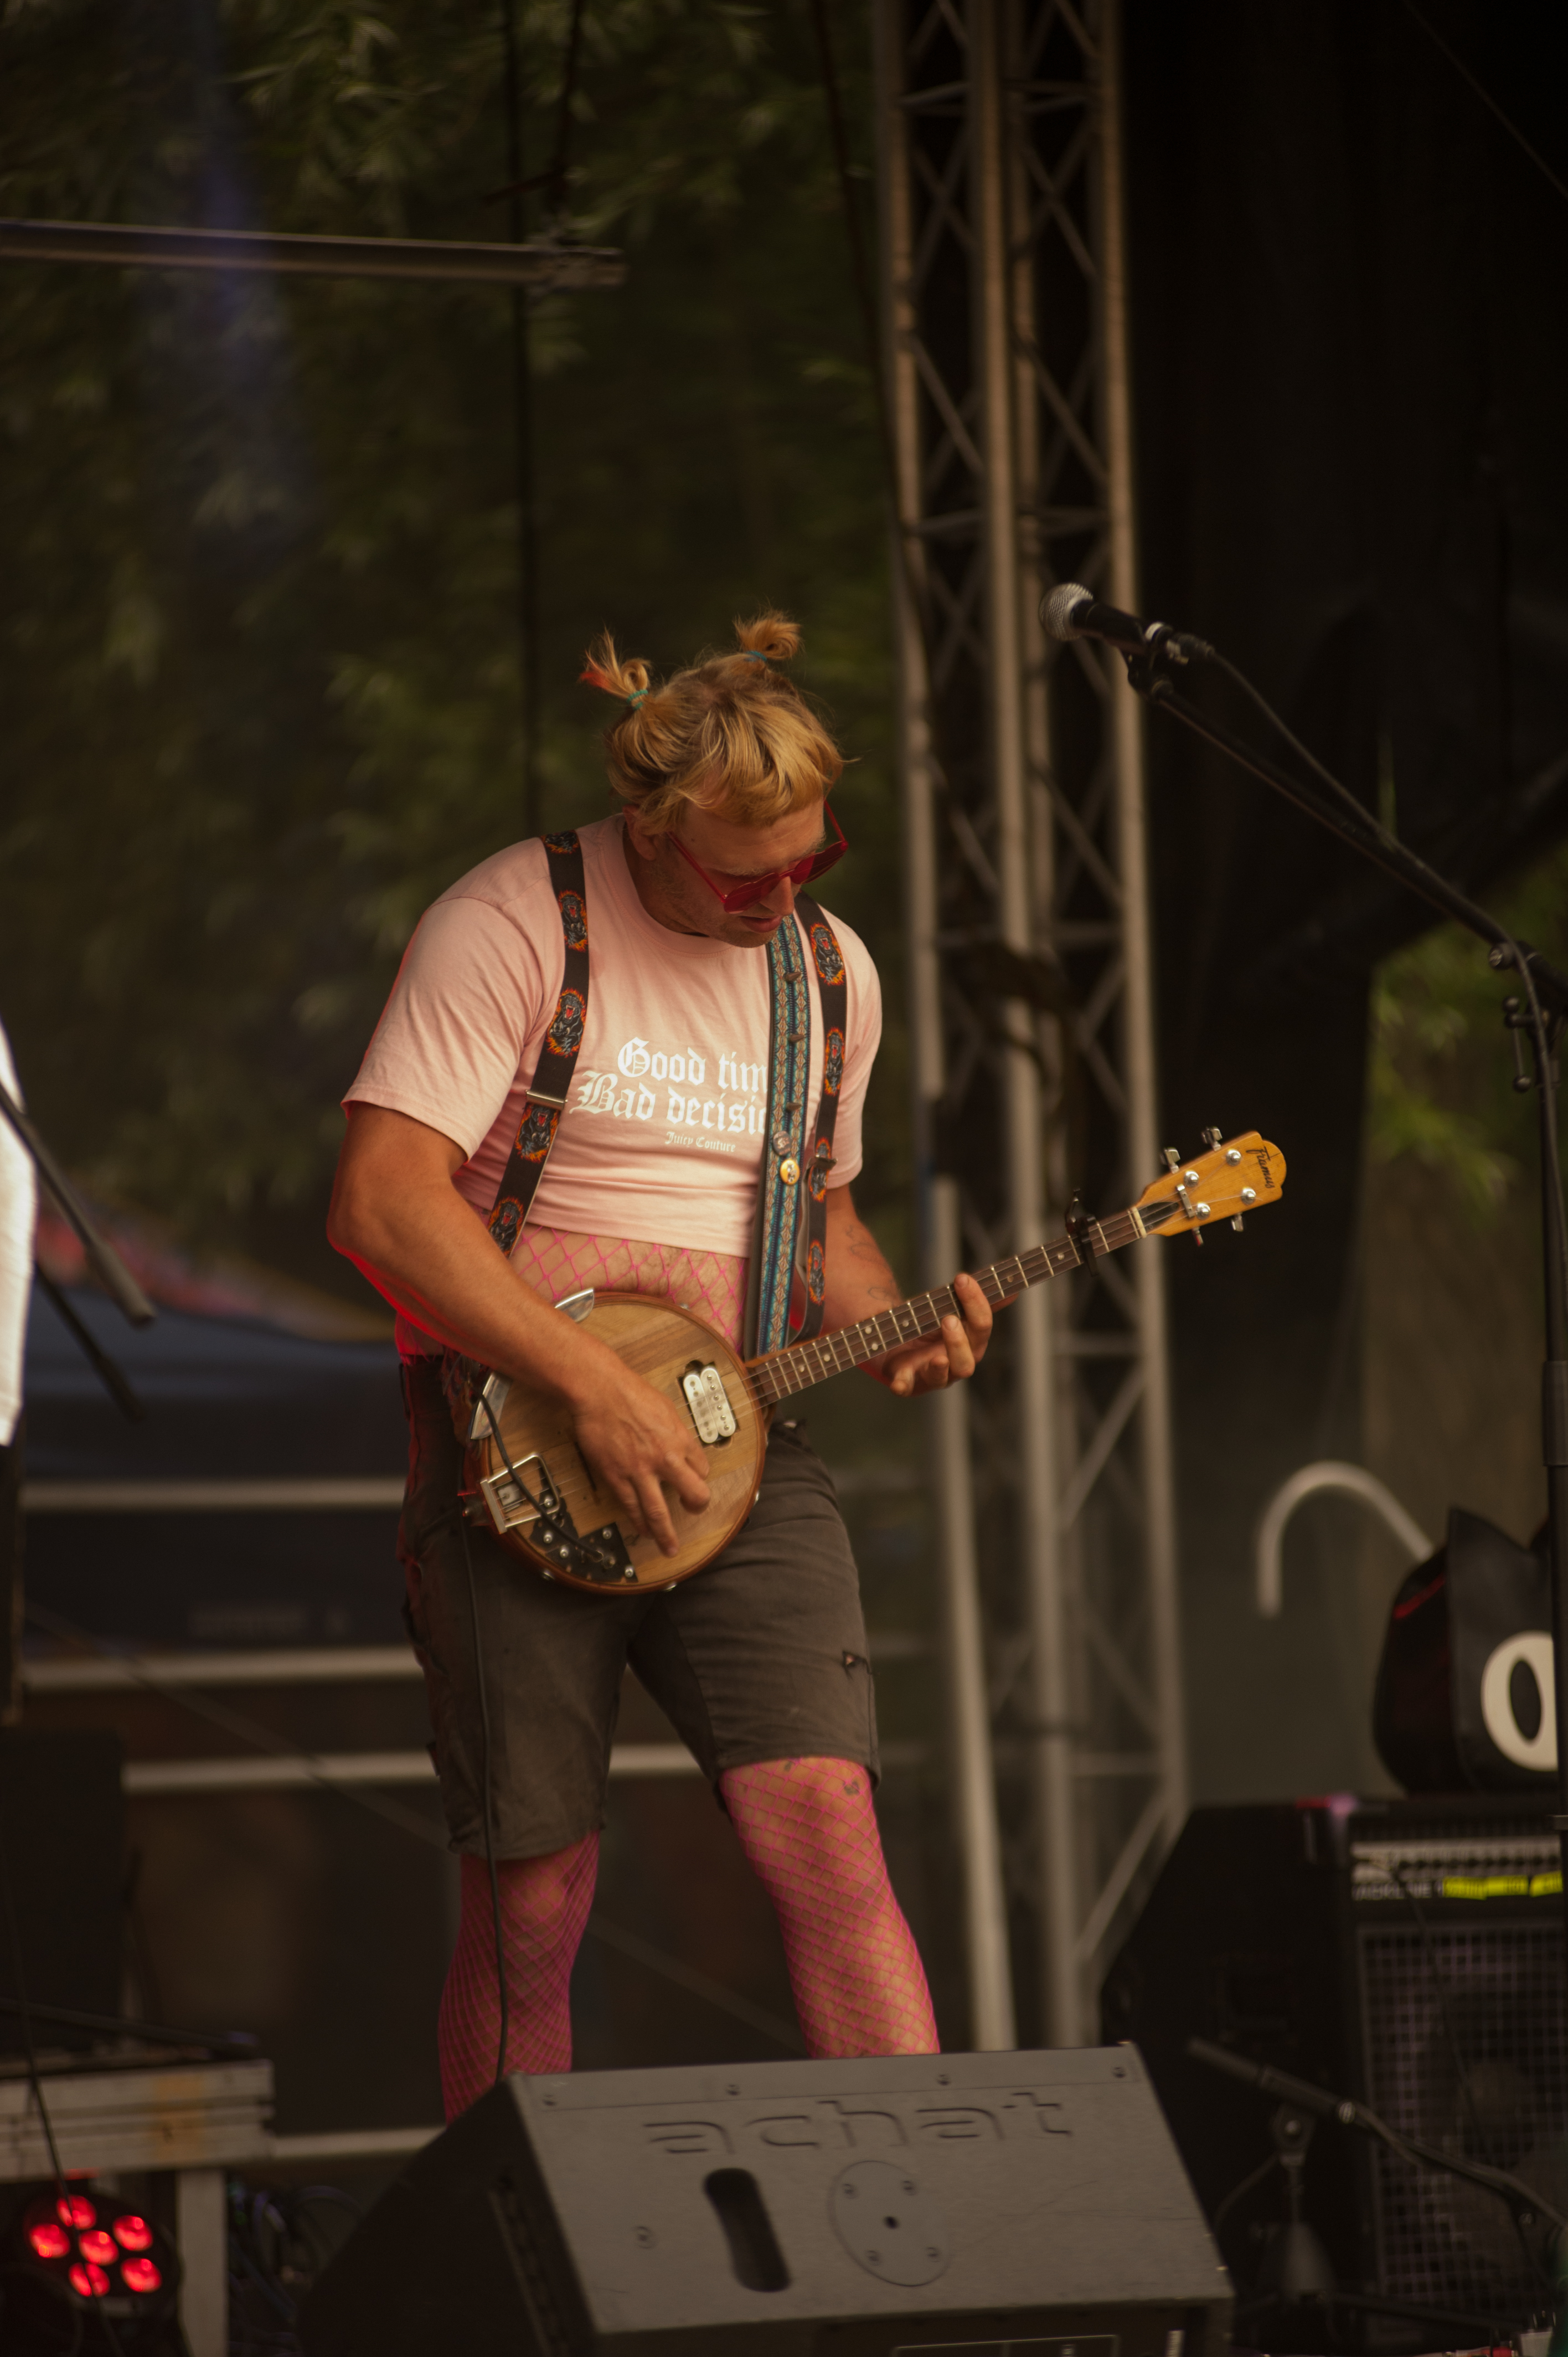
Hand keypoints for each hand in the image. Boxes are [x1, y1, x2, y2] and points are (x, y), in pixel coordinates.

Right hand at [568, 1358, 710, 1556]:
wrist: (599, 1390)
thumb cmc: (629, 1392)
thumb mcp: (665, 1408)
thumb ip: (675, 1430)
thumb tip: (680, 1444)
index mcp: (680, 1439)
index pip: (702, 1468)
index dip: (698, 1477)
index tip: (692, 1480)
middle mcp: (665, 1458)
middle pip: (694, 1494)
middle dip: (696, 1508)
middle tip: (693, 1513)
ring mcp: (640, 1470)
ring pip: (659, 1512)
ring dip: (666, 1534)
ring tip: (669, 1547)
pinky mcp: (617, 1476)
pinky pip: (631, 1507)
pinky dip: (639, 1522)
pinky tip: (643, 1530)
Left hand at [871, 1272, 994, 1396]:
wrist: (897, 1343)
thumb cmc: (930, 1328)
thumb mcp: (951, 1310)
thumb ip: (978, 1303)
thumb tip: (1013, 1291)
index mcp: (970, 1344)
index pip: (981, 1327)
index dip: (976, 1303)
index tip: (962, 1279)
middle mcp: (954, 1363)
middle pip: (966, 1361)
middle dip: (959, 1341)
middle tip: (948, 1319)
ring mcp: (930, 1375)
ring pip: (943, 1378)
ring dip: (941, 1366)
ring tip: (937, 1356)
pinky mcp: (906, 1382)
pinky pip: (905, 1387)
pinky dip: (902, 1385)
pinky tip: (898, 1383)